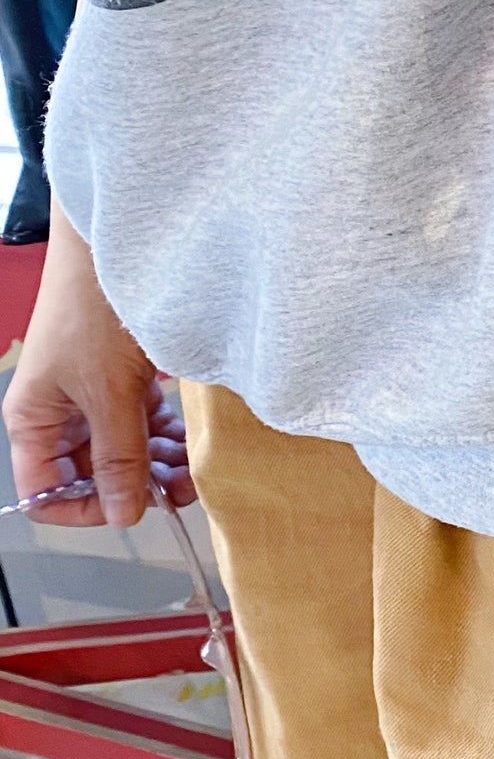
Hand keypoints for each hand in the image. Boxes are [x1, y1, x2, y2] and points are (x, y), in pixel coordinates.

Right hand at [3, 205, 191, 527]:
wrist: (125, 246)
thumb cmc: (95, 307)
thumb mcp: (107, 393)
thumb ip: (117, 456)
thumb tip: (124, 512)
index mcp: (35, 420)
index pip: (46, 492)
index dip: (86, 508)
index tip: (130, 509)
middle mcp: (61, 410)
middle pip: (92, 471)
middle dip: (133, 485)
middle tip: (178, 491)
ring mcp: (95, 391)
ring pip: (124, 446)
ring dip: (156, 463)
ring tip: (193, 470)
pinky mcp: (126, 374)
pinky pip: (144, 419)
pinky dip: (167, 434)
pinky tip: (191, 441)